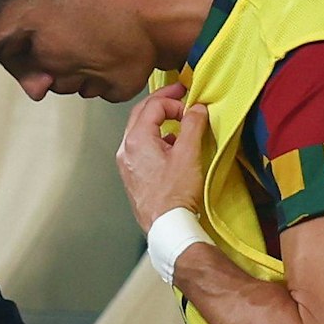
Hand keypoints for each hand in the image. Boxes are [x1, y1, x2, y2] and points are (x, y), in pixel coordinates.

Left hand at [116, 82, 207, 232]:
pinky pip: (142, 148)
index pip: (152, 106)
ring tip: (179, 122)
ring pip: (140, 131)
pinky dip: (156, 139)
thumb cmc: (174, 196)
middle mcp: (126, 150)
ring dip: (159, 121)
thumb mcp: (188, 154)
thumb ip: (193, 125)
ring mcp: (127, 164)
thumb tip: (196, 108)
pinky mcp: (133, 176)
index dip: (173, 101)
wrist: (166, 226)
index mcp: (137, 140)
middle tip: (179, 96)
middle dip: (161, 102)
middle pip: (141, 114)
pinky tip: (172, 147)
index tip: (190, 105)